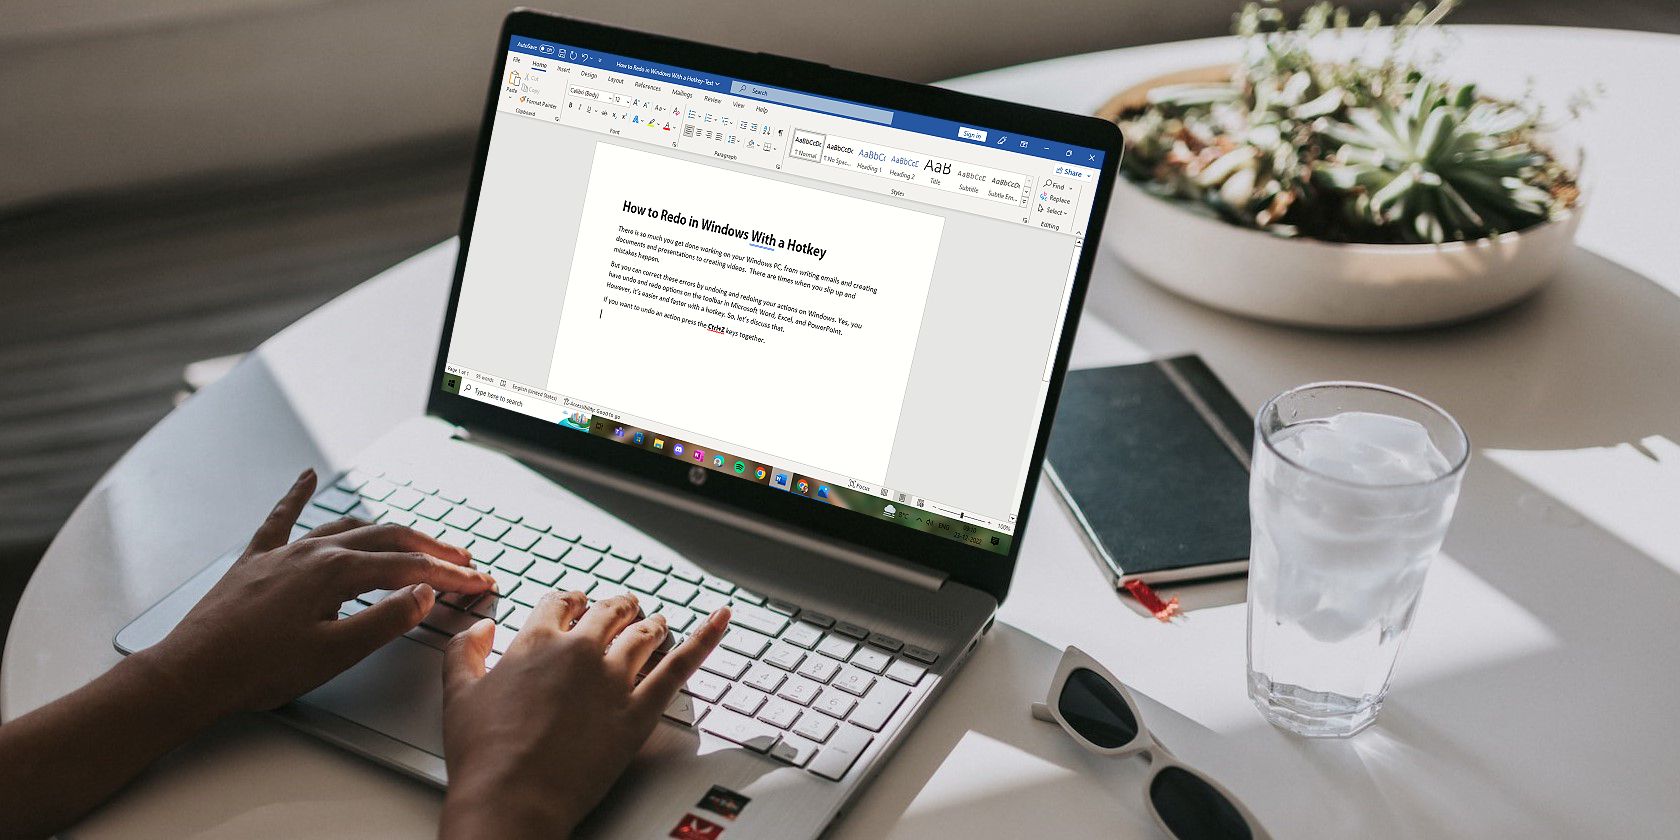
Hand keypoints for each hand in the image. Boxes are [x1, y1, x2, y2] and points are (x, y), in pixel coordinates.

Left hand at [140, 469, 495, 719]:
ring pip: (348, 527)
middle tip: (464, 562)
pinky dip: (298, 494)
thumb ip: (384, 621)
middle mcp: (312, 552)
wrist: (190, 673)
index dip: (451, 577)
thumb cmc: (256, 670)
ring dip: (388, 531)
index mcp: (334, 572)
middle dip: (432, 549)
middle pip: (387, 539)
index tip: (478, 584)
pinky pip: (282, 518)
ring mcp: (283, 552)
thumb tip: (424, 593)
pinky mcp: (256, 560)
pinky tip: (307, 476)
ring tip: (416, 539)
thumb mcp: (333, 654)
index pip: (409, 569)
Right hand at [438, 591, 730, 838]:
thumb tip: (479, 629)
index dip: (569, 602)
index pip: (560, 603)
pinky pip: (680, 666)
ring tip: (656, 621)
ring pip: (643, 633)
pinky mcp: (639, 710)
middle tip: (623, 608)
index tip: (574, 603)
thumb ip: (463, 652)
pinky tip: (721, 619)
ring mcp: (613, 678)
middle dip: (616, 607)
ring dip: (650, 623)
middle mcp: (579, 651)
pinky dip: (706, 637)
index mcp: (535, 641)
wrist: (512, 798)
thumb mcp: (457, 694)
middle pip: (608, 612)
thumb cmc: (484, 755)